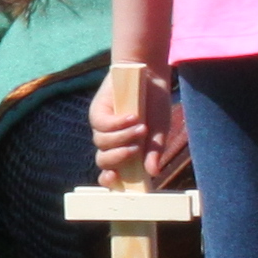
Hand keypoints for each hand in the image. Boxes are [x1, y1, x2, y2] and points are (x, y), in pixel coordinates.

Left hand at [88, 61, 174, 186]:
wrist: (149, 76)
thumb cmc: (155, 106)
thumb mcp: (159, 130)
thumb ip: (154, 150)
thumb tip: (153, 172)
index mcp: (124, 152)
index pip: (111, 173)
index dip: (109, 181)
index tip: (116, 179)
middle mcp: (110, 142)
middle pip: (103, 160)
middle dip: (117, 158)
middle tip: (135, 149)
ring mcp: (102, 127)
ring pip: (102, 142)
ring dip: (122, 137)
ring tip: (141, 126)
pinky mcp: (98, 111)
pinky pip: (102, 124)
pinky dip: (117, 123)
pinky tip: (133, 116)